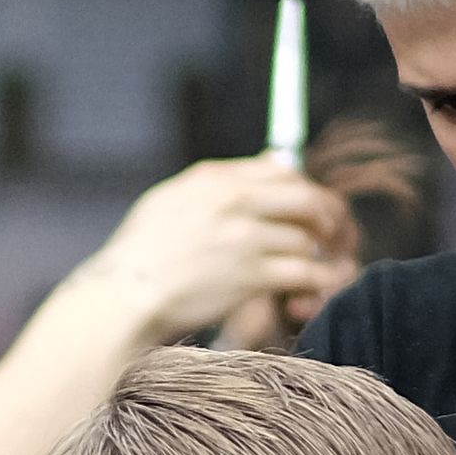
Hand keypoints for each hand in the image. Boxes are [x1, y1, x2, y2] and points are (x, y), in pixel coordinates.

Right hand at [88, 153, 359, 348]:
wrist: (124, 296)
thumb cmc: (142, 253)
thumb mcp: (172, 199)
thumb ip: (223, 179)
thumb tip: (275, 158)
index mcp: (214, 179)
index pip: (282, 170)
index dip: (304, 189)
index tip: (307, 208)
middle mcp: (234, 202)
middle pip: (307, 199)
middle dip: (328, 218)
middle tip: (331, 235)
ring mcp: (244, 239)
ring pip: (308, 239)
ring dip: (320, 255)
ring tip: (319, 267)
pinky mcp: (251, 277)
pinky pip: (305, 273)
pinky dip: (319, 281)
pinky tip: (316, 289)